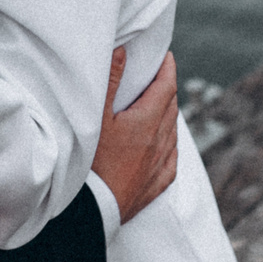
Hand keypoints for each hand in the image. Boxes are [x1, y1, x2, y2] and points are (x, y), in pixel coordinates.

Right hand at [92, 51, 180, 222]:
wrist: (93, 211)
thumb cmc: (90, 163)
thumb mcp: (95, 116)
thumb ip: (109, 80)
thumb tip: (122, 50)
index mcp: (148, 121)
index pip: (166, 86)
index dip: (167, 68)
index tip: (166, 57)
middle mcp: (160, 142)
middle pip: (171, 107)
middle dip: (166, 88)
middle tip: (157, 77)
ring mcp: (159, 166)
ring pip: (172, 133)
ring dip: (168, 115)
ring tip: (158, 106)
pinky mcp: (155, 185)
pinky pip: (171, 160)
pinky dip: (169, 145)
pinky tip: (164, 146)